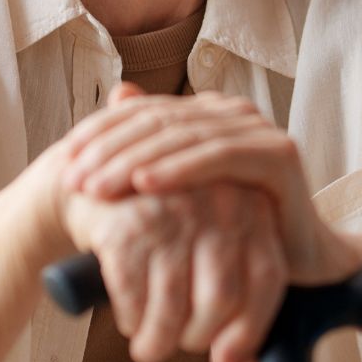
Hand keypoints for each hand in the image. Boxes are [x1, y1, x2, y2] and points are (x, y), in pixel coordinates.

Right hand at [62, 176, 286, 361]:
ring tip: (150, 348)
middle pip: (222, 298)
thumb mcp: (214, 240)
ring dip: (158, 344)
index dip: (251, 330)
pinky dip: (131, 322)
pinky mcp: (126, 226)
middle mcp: (219, 202)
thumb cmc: (168, 223)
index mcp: (252, 207)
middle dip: (198, 338)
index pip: (268, 278)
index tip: (227, 361)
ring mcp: (172, 211)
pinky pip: (132, 301)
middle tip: (184, 345)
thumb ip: (241, 292)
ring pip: (173, 309)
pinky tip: (130, 318)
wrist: (99, 178)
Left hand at [63, 86, 360, 288]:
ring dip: (134, 160)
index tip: (64, 165)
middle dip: (110, 150)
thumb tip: (117, 95)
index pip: (144, 112)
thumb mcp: (179, 197)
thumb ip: (151, 152)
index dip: (100, 134)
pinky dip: (180, 168)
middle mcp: (233, 114)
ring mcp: (258, 131)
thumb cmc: (231, 236)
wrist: (297, 266)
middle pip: (159, 121)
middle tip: (74, 181)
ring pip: (184, 136)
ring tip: (97, 187)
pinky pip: (221, 156)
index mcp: (206, 114)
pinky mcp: (280, 155)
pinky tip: (145, 184)